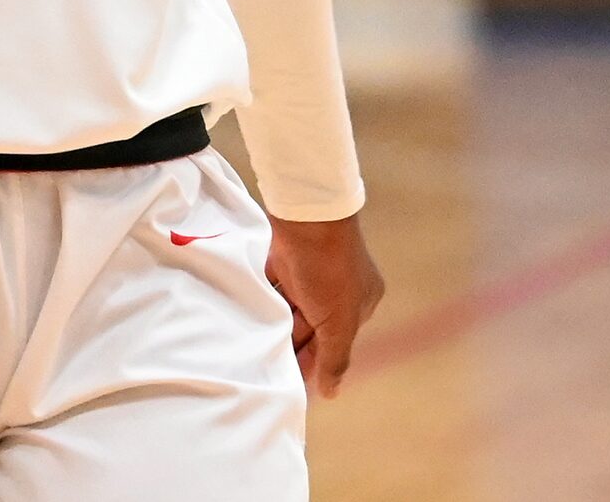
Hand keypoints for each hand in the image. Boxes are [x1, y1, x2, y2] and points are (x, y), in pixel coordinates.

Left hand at [266, 214, 384, 398]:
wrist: (306, 216)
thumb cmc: (328, 271)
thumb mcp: (338, 322)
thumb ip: (335, 358)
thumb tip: (333, 392)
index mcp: (360, 303)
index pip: (336, 342)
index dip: (314, 363)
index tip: (291, 384)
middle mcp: (338, 289)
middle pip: (313, 328)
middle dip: (294, 346)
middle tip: (269, 370)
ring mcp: (312, 274)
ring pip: (293, 310)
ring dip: (278, 327)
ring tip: (255, 352)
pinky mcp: (286, 261)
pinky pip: (275, 290)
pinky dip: (265, 304)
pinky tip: (249, 322)